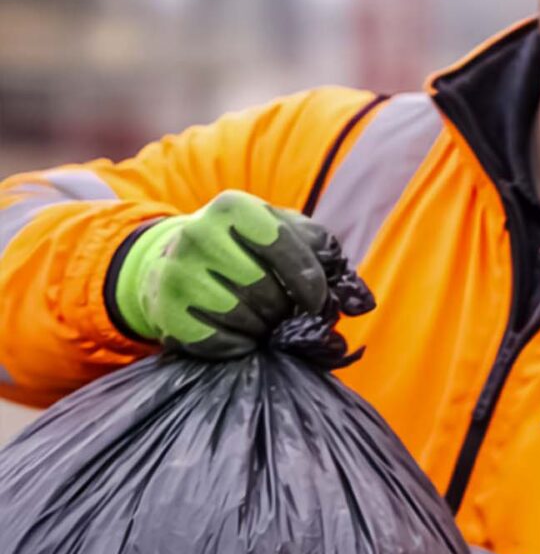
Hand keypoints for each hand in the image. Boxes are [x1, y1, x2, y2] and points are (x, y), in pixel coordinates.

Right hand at [114, 191, 332, 357]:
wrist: (175, 261)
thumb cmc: (245, 249)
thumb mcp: (282, 233)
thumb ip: (323, 251)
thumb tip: (359, 298)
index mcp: (233, 207)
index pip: (285, 248)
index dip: (310, 283)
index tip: (317, 302)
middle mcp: (198, 233)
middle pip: (265, 289)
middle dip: (285, 309)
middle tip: (285, 314)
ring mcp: (177, 271)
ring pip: (243, 317)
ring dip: (263, 328)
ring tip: (263, 321)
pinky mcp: (167, 309)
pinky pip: (219, 342)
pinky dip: (240, 346)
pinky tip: (241, 334)